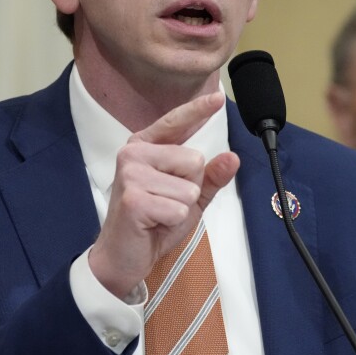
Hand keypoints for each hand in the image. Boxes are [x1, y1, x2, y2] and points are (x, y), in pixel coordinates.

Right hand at [88, 91, 239, 298]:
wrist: (122, 258)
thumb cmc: (153, 222)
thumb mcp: (188, 197)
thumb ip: (210, 177)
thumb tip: (232, 157)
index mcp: (145, 146)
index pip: (176, 123)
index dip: (198, 110)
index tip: (218, 96)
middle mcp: (134, 153)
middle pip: (193, 159)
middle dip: (189, 188)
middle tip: (165, 202)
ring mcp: (130, 174)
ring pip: (189, 187)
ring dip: (181, 208)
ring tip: (158, 213)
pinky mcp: (133, 198)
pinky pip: (179, 208)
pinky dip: (173, 221)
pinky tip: (153, 223)